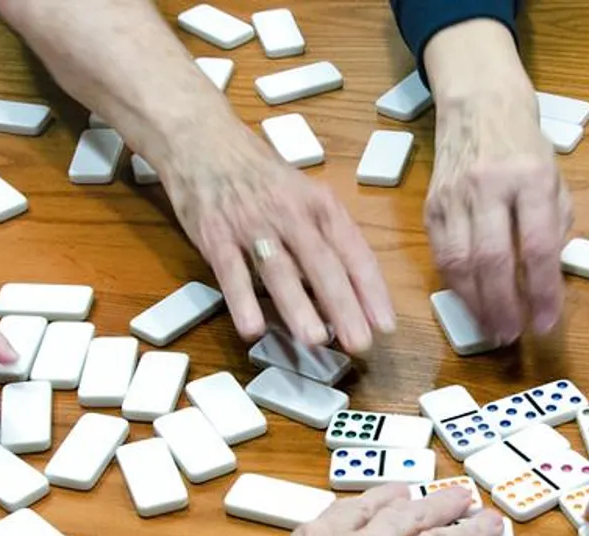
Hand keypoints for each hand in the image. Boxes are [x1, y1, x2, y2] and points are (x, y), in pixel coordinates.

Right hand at [161, 125, 392, 353]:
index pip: (354, 251)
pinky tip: (252, 328)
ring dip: (298, 307)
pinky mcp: (215, 235)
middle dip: (343, 306)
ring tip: (315, 340)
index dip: (371, 290)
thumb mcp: (303, 196)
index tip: (385, 324)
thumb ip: (324, 239)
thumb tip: (347, 293)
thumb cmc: (261, 176)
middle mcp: (290, 213)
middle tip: (359, 343)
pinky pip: (230, 272)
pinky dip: (241, 300)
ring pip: (279, 270)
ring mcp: (252, 224)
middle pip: (322, 264)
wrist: (203, 140)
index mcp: (319, 204)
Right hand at [425, 84, 571, 342]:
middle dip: (503, 306)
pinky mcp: (431, 204)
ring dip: (476, 304)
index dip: (543, 291)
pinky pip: (440, 254)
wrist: (478, 103)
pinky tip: (470, 302)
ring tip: (491, 328)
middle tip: (512, 336)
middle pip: (492, 259)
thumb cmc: (524, 144)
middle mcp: (488, 186)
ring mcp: (454, 195)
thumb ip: (554, 227)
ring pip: (459, 262)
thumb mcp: (554, 177)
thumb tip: (546, 280)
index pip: (538, 246)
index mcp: (530, 178)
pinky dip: (455, 285)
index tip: (547, 322)